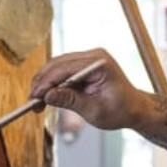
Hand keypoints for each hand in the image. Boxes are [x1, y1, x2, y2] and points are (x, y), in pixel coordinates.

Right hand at [29, 49, 146, 130]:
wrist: (134, 109)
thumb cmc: (121, 110)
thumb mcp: (94, 110)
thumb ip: (70, 101)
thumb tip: (47, 96)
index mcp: (100, 63)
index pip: (65, 68)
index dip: (46, 82)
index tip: (34, 97)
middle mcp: (94, 56)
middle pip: (58, 64)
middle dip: (42, 82)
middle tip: (32, 101)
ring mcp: (89, 59)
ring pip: (57, 67)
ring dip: (45, 83)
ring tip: (36, 102)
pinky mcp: (84, 66)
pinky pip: (63, 71)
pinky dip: (53, 83)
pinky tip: (45, 97)